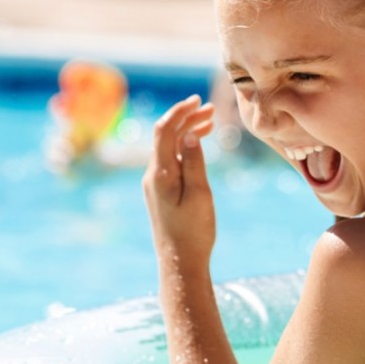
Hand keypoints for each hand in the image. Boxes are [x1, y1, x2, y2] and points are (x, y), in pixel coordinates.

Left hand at [142, 95, 215, 268]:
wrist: (180, 262)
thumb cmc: (193, 231)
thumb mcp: (199, 194)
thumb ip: (193, 162)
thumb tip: (189, 134)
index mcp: (160, 174)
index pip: (165, 131)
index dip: (179, 112)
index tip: (197, 101)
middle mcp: (153, 175)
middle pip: (166, 136)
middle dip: (186, 118)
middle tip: (211, 110)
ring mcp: (156, 182)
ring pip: (169, 147)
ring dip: (187, 131)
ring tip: (210, 122)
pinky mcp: (162, 189)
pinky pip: (171, 159)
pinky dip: (185, 146)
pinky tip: (200, 143)